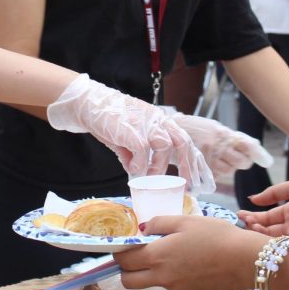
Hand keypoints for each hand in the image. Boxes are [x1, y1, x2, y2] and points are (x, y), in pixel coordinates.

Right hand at [47, 74, 214, 191]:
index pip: (183, 140)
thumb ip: (136, 154)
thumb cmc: (109, 120)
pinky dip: (139, 166)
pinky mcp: (133, 130)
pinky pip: (143, 153)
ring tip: (148, 178)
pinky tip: (132, 171)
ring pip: (164, 147)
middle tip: (186, 185)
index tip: (198, 179)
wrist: (89, 104)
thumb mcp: (129, 136)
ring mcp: (146, 124)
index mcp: (159, 120)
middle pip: (182, 142)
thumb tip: (137, 172)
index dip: (193, 160)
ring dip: (157, 167)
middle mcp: (157, 120)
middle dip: (187, 166)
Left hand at [116, 215, 266, 289]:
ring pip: (151, 284)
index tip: (124, 244)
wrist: (245, 261)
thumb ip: (160, 223)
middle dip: (126, 270)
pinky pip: (171, 286)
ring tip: (170, 255)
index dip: (119, 253)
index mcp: (157, 257)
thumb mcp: (186, 221)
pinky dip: (172, 276)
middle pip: (129, 282)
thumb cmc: (215, 236)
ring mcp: (175, 289)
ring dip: (150, 272)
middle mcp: (162, 277)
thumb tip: (142, 229)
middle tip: (138, 255)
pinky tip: (190, 263)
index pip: (123, 261)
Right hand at [168, 114, 272, 175]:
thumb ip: (232, 137)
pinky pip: (216, 176)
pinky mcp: (199, 168)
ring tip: (221, 160)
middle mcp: (217, 146)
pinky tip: (211, 165)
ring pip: (230, 171)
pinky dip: (217, 173)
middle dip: (243, 162)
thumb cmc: (194, 127)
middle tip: (238, 159)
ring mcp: (208, 158)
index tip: (266, 161)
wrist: (168, 130)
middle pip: (242, 162)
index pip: (248, 146)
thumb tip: (254, 148)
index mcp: (223, 133)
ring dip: (229, 168)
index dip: (258, 155)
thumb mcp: (214, 127)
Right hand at [242, 177, 288, 244]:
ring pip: (274, 241)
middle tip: (243, 223)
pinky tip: (264, 240)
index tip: (240, 215)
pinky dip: (275, 246)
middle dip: (254, 227)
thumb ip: (273, 193)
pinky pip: (287, 249)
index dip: (253, 216)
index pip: (267, 217)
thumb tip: (252, 198)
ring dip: (261, 235)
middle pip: (268, 231)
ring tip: (251, 227)